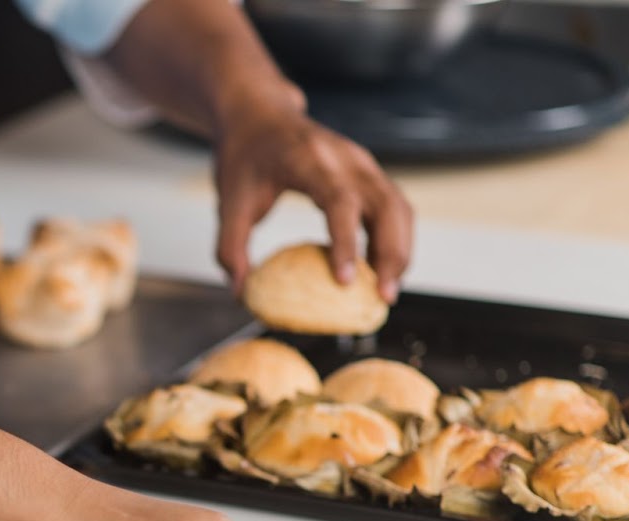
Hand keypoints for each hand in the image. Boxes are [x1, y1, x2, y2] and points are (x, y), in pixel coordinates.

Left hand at [213, 97, 412, 303]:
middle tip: (383, 296)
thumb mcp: (229, 201)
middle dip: (390, 253)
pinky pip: (393, 206)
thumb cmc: (244, 158)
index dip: (346, 241)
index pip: (339, 201)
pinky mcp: (368, 172)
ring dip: (399, 250)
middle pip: (385, 205)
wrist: (259, 115)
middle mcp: (345, 158)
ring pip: (398, 207)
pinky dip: (394, 238)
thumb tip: (240, 292)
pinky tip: (382, 270)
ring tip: (386, 291)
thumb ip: (230, 247)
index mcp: (309, 159)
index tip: (345, 280)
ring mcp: (362, 162)